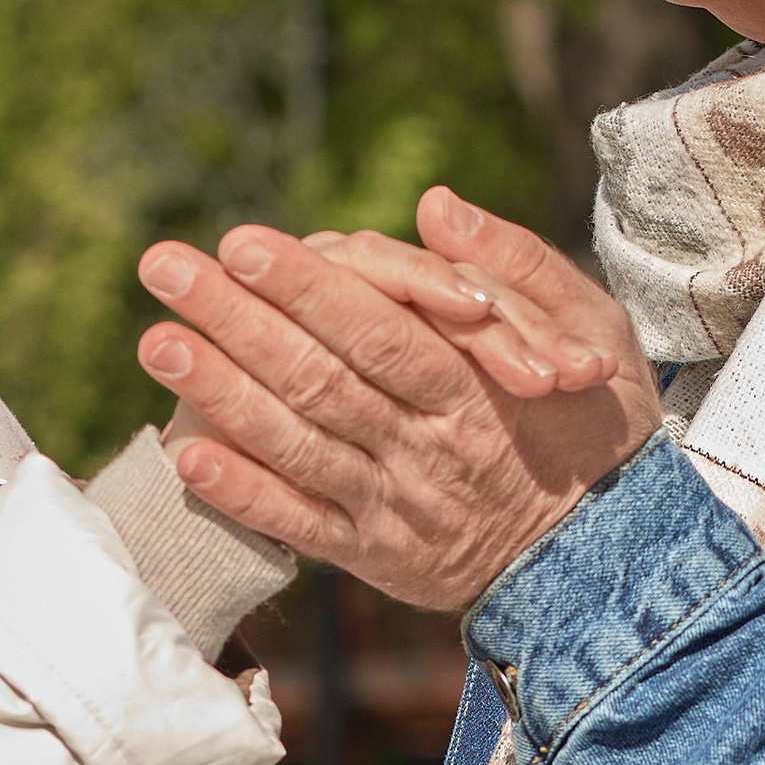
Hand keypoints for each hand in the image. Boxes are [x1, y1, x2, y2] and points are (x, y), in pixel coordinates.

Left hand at [135, 187, 662, 613]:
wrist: (609, 558)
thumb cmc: (596, 426)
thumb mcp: (593, 331)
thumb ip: (519, 265)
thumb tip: (434, 206)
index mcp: (479, 387)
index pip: (381, 328)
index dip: (308, 287)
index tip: (241, 242)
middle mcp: (429, 446)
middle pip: (322, 376)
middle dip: (237, 319)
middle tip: (162, 266)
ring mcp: (396, 505)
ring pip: (299, 445)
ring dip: (222, 395)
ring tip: (155, 341)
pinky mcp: (376, 556)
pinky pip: (302, 525)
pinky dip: (244, 494)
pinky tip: (187, 455)